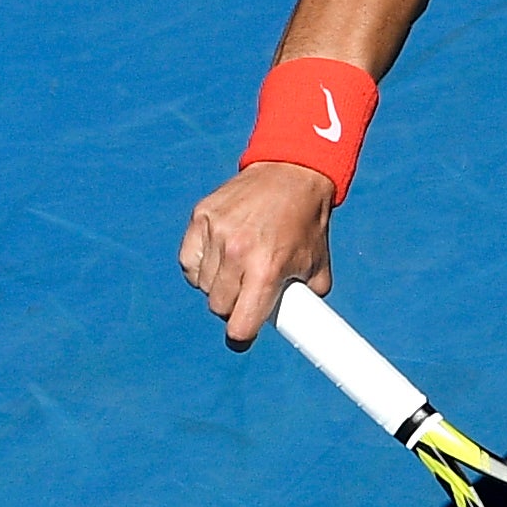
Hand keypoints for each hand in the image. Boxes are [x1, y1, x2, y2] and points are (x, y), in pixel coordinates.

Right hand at [180, 161, 335, 347]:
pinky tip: (219, 256)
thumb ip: (306, 299)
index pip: (241, 324)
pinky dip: (200, 266)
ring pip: (203, 285)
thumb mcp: (317, 263)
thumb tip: (300, 326)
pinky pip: (188, 261)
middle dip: (234, 305)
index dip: (243, 333)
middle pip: (219, 306)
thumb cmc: (306, 222)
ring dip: (218, 283)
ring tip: (239, 265)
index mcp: (268, 269)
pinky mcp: (201, 217)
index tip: (244, 332)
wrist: (293, 172)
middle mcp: (238, 253)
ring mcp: (216, 233)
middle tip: (248, 291)